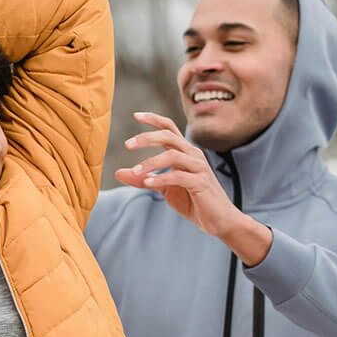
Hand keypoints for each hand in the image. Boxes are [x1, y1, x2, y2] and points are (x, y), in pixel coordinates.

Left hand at [116, 112, 271, 262]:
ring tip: (135, 172)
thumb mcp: (164, 188)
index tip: (135, 115)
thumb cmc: (193, 201)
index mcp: (185, 152)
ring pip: (173, 155)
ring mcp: (199, 168)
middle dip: (148, 137)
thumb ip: (143, 179)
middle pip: (169, 136)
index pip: (169, 128)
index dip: (153, 119)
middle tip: (128, 144)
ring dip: (151, 162)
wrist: (218, 220)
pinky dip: (162, 178)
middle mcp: (193, 155)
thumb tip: (118, 172)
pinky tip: (147, 183)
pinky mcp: (201, 183)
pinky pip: (179, 176)